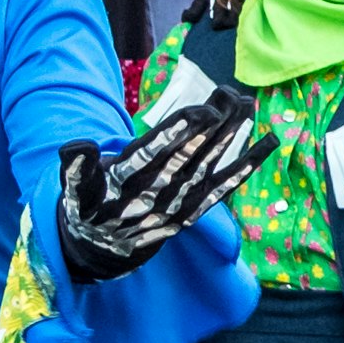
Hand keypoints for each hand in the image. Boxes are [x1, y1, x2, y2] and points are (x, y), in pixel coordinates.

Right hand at [59, 87, 268, 282]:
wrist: (103, 248)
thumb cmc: (89, 203)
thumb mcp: (75, 188)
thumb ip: (75, 168)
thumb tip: (77, 146)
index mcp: (123, 183)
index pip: (154, 155)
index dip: (178, 134)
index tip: (203, 111)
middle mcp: (155, 194)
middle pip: (187, 156)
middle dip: (211, 126)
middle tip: (230, 94)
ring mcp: (178, 204)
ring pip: (208, 166)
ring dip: (230, 137)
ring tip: (248, 104)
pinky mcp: (193, 211)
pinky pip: (223, 188)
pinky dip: (246, 167)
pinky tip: (268, 143)